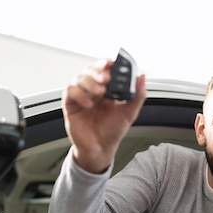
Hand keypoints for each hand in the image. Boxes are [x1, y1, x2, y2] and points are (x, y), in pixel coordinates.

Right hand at [62, 59, 145, 173]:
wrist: (100, 149)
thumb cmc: (112, 131)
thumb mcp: (129, 113)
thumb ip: (137, 95)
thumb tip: (142, 77)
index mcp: (106, 89)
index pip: (104, 69)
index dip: (106, 63)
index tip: (111, 63)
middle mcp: (92, 90)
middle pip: (90, 70)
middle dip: (97, 71)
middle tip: (106, 78)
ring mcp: (81, 96)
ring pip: (79, 78)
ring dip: (89, 82)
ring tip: (100, 92)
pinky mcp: (70, 105)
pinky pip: (70, 92)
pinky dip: (79, 94)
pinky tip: (88, 104)